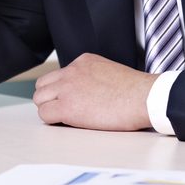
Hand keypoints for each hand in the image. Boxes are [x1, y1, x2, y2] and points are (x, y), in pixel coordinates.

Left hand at [32, 53, 157, 130]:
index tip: (71, 100)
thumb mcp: (109, 72)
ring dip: (49, 109)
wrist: (144, 97)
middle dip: (50, 98)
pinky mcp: (67, 107)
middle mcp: (72, 71)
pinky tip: (67, 124)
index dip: (62, 91)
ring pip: (40, 99)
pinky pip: (45, 114)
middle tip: (62, 110)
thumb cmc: (136, 91)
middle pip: (43, 85)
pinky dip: (52, 120)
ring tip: (65, 118)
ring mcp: (67, 88)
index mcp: (83, 61)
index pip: (58, 75)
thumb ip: (93, 77)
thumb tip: (87, 92)